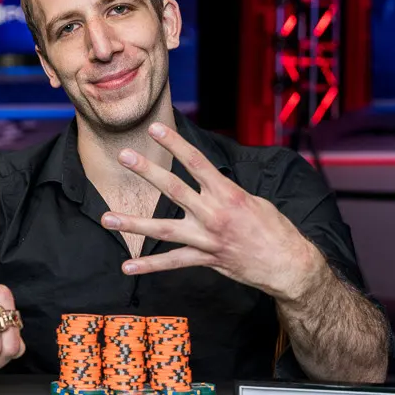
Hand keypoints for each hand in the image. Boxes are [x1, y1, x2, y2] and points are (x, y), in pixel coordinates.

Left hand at [101, 121, 322, 300]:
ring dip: (133, 223)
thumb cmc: (274, 228)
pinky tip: (128, 265)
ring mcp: (206, 238)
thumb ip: (225, 191)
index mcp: (228, 194)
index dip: (174, 143)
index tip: (155, 128)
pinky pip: (172, 263)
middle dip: (147, 171)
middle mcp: (213, 214)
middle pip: (173, 189)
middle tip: (125, 156)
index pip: (196, 162)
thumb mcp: (253, 199)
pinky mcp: (205, 259)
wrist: (287, 264)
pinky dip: (149, 265)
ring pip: (163, 229)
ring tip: (107, 217)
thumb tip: (208, 181)